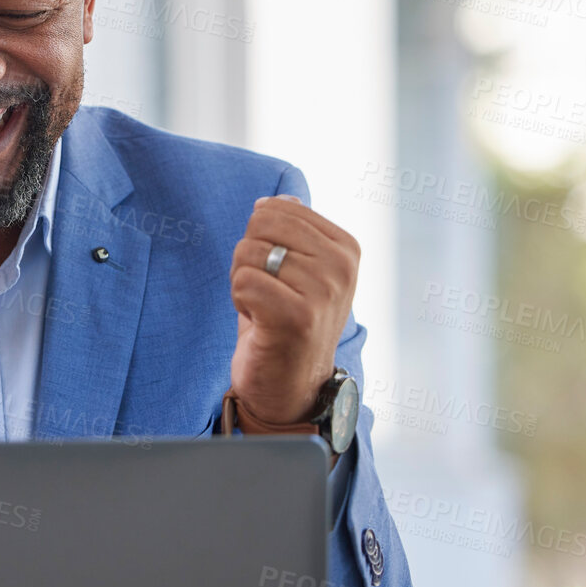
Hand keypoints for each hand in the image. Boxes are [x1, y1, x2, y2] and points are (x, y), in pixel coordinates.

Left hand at [229, 194, 359, 427]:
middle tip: (266, 293)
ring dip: (243, 284)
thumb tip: (275, 199)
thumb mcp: (298, 272)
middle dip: (249, 259)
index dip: (262, 240)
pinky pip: (242, 281)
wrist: (290, 386)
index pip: (276, 208)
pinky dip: (239, 302)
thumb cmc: (286, 324)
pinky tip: (259, 323)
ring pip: (248, 253)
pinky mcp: (297, 316)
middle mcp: (341, 266)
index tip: (278, 275)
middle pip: (260, 226)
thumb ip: (292, 233)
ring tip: (265, 310)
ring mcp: (323, 291)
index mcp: (346, 247)